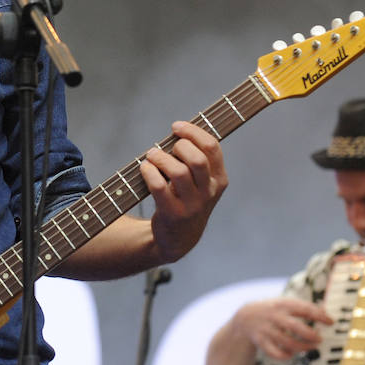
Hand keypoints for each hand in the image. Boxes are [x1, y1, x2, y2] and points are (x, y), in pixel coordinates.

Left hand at [139, 121, 226, 262]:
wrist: (180, 238)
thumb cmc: (186, 199)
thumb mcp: (200, 182)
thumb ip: (195, 158)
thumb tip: (177, 130)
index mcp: (219, 179)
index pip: (212, 147)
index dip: (193, 132)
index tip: (176, 126)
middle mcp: (209, 192)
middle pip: (197, 159)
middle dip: (179, 145)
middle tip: (166, 147)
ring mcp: (192, 205)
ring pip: (178, 172)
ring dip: (160, 158)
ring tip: (152, 155)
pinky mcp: (173, 214)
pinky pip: (159, 187)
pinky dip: (149, 172)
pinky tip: (145, 169)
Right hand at [236, 297, 333, 361]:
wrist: (245, 317)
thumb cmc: (272, 310)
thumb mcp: (285, 303)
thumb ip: (303, 307)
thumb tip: (325, 311)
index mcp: (283, 304)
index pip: (304, 309)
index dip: (320, 316)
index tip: (331, 322)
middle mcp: (275, 316)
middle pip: (296, 327)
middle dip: (310, 335)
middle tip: (320, 339)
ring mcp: (267, 329)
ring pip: (287, 342)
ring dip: (302, 347)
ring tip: (312, 347)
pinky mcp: (261, 341)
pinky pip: (275, 353)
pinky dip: (286, 355)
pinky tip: (292, 354)